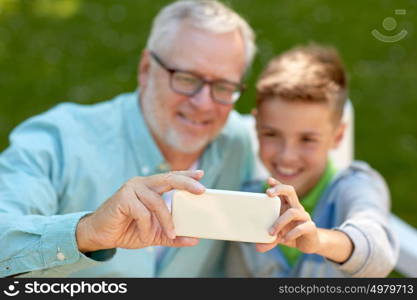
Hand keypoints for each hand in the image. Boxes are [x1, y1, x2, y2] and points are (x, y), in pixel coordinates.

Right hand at [76, 170, 204, 251]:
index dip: (186, 175)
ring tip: (169, 234)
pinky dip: (146, 226)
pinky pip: (143, 212)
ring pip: (157, 202)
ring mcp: (132, 188)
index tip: (201, 174)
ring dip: (165, 221)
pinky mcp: (123, 198)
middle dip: (186, 183)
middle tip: (201, 190)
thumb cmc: (127, 230)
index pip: (171, 177)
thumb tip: (194, 240)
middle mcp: (142, 184)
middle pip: (168, 178)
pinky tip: (143, 233)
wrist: (100, 236)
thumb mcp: (154, 234)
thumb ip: (173, 236)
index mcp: (150, 188)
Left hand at [255, 177, 319, 253]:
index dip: (277, 184)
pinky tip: (284, 239)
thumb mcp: (278, 236)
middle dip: (279, 189)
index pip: (283, 190)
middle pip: (290, 191)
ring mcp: (304, 216)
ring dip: (280, 222)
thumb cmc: (291, 234)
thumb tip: (258, 247)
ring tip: (271, 233)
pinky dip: (291, 233)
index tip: (268, 180)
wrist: (309, 244)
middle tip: (268, 194)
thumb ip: (268, 240)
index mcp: (287, 206)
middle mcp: (296, 208)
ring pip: (293, 212)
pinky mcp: (310, 227)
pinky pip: (301, 227)